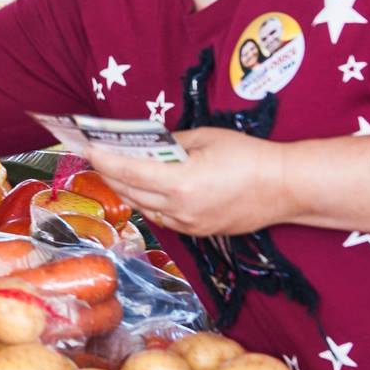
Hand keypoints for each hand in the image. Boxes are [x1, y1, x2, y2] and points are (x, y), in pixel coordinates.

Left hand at [88, 129, 292, 235]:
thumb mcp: (206, 138)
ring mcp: (188, 224)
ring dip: (126, 189)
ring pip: (144, 207)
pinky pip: (162, 217)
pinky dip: (148, 201)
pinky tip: (144, 187)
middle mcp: (179, 209)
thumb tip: (147, 146)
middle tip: (95, 155)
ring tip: (113, 169)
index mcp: (180, 183)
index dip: (103, 160)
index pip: (128, 172)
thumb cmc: (248, 155)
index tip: (85, 148)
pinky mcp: (197, 231)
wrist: (284, 187)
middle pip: (130, 192)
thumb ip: (171, 144)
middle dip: (109, 173)